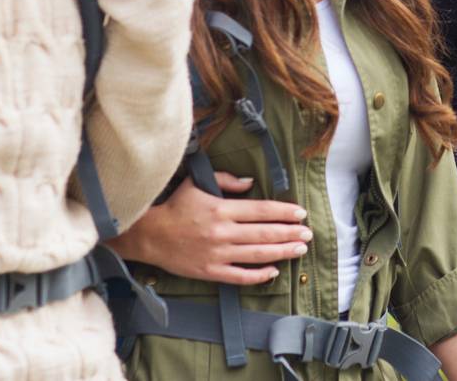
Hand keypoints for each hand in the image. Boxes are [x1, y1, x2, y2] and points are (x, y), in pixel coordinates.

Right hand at [107, 172, 310, 284]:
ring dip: (282, 253)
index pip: (262, 210)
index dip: (284, 212)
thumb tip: (250, 182)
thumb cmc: (175, 207)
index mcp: (221, 208)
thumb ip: (226, 180)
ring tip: (300, 250)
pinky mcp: (210, 271)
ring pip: (257, 254)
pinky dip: (258, 275)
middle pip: (264, 233)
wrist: (149, 235)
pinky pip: (239, 276)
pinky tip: (273, 271)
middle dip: (290, 233)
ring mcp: (217, 253)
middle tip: (308, 234)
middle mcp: (223, 232)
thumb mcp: (197, 184)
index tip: (301, 213)